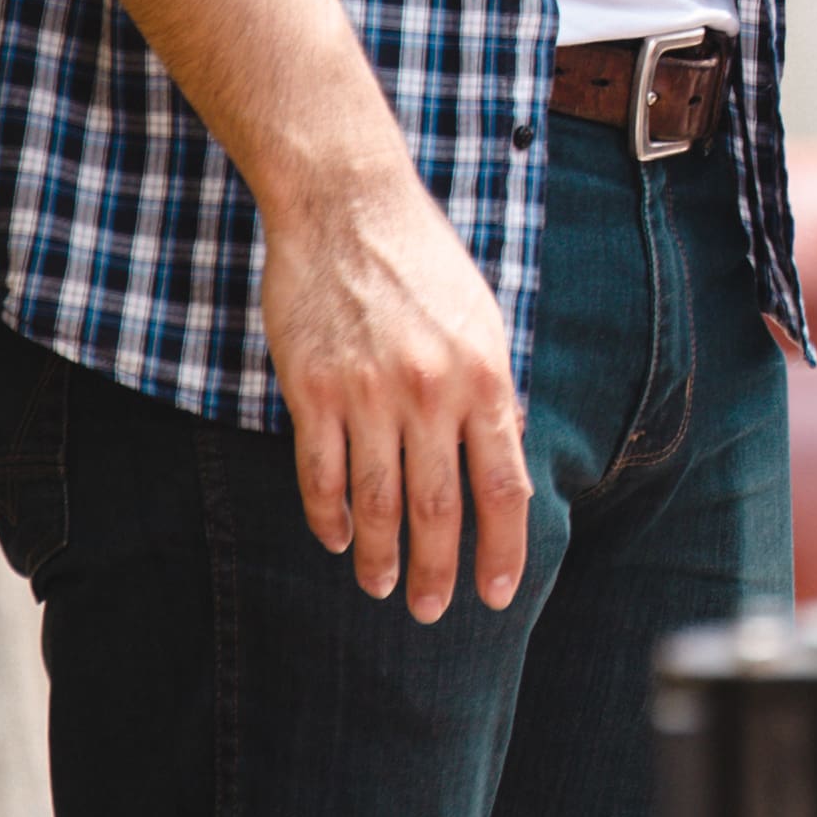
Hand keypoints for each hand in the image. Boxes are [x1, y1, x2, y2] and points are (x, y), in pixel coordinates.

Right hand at [253, 157, 530, 619]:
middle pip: (439, 509)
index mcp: (484, 376)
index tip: (497, 592)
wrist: (348, 205)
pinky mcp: (311, 389)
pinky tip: (338, 541)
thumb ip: (492, 393)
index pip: (504, 486)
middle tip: (432, 612)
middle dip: (439, 571)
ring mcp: (367, 393)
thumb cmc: (423, 262)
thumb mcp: (483, 319)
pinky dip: (329, 517)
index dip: (502, 548)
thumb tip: (505, 462)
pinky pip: (319, 473)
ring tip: (384, 589)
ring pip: (377, 502)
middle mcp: (430, 393)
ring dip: (382, 556)